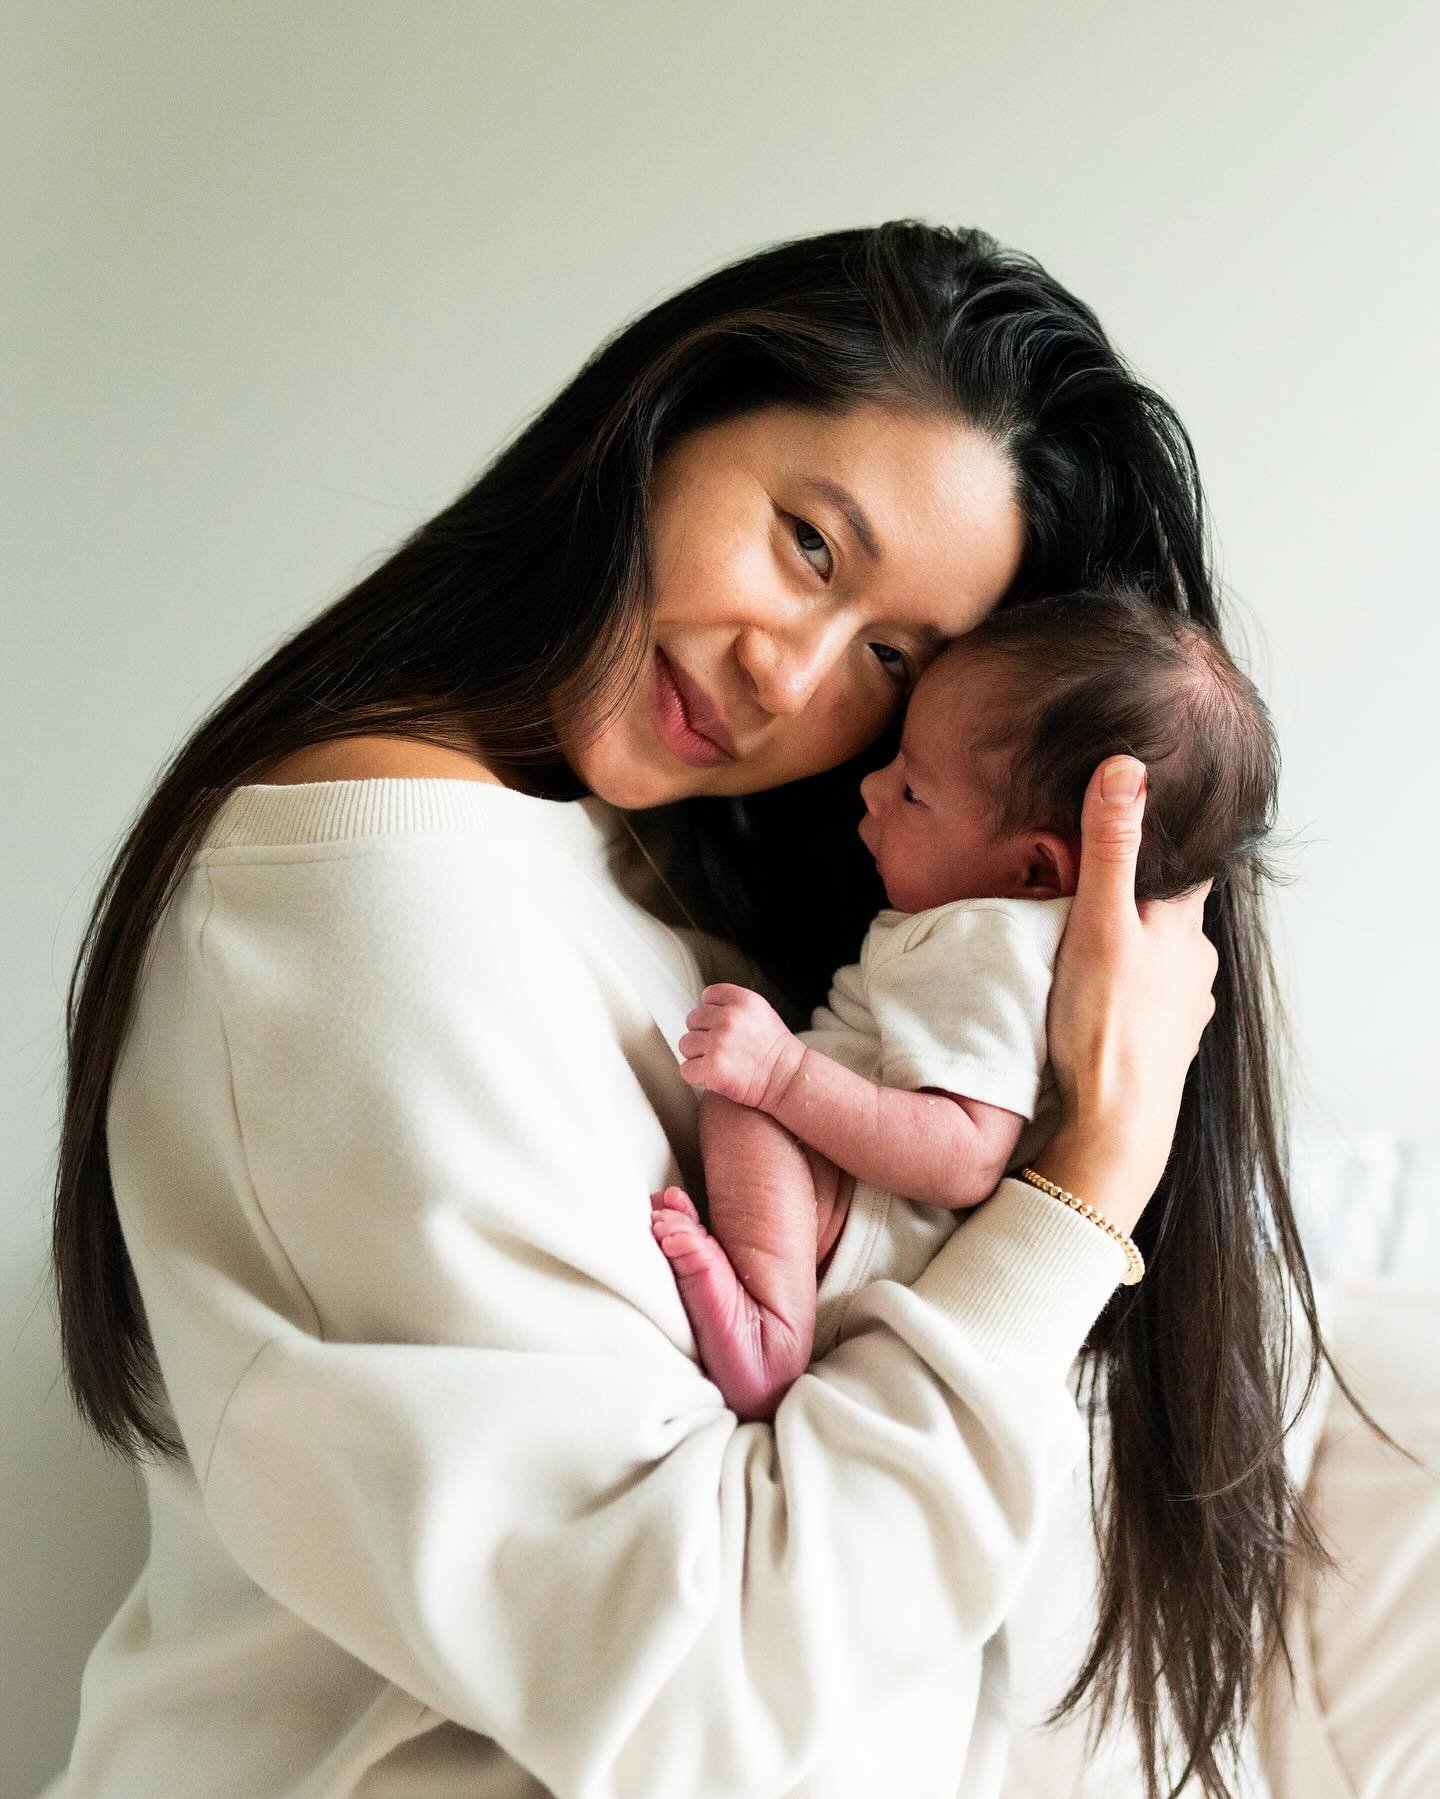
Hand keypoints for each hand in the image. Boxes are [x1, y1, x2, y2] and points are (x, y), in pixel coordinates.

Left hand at [678, 984, 805, 1112]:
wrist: (787, 1079)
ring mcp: (718, 1043)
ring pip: (686, 1044)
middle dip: (703, 1034)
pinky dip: (697, 1075)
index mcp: (742, 1000)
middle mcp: (728, 1018)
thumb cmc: (774, 1050)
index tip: (723, 1027)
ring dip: (698, 1055)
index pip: (708, 996)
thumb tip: (703, 1008)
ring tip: (719, 1062)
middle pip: (692, 1020)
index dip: (712, 1012)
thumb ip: (732, 1005)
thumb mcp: (760, 1012)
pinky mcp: (712, 1068)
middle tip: (722, 1049)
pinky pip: (687, 1069)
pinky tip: (715, 1076)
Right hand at [1039, 757, 1218, 1234]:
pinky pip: (1149, 1001)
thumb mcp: (1098, 924)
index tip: (1133, 818)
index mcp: (1183, 927)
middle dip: (1138, 895)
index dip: (1159, 838)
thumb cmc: (1104, 1028)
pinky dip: (1129, 990)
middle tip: (1089, 879)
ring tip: (1088, 937)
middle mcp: (1196, 965)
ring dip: (1133, 945)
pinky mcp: (1165, 1047)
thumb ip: (1111, 848)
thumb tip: (1127, 767)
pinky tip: (1099, 996)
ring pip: (1161, 958)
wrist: (1115, 1131)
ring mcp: (1185, 1010)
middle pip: (1170, 911)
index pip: (1184, 862)